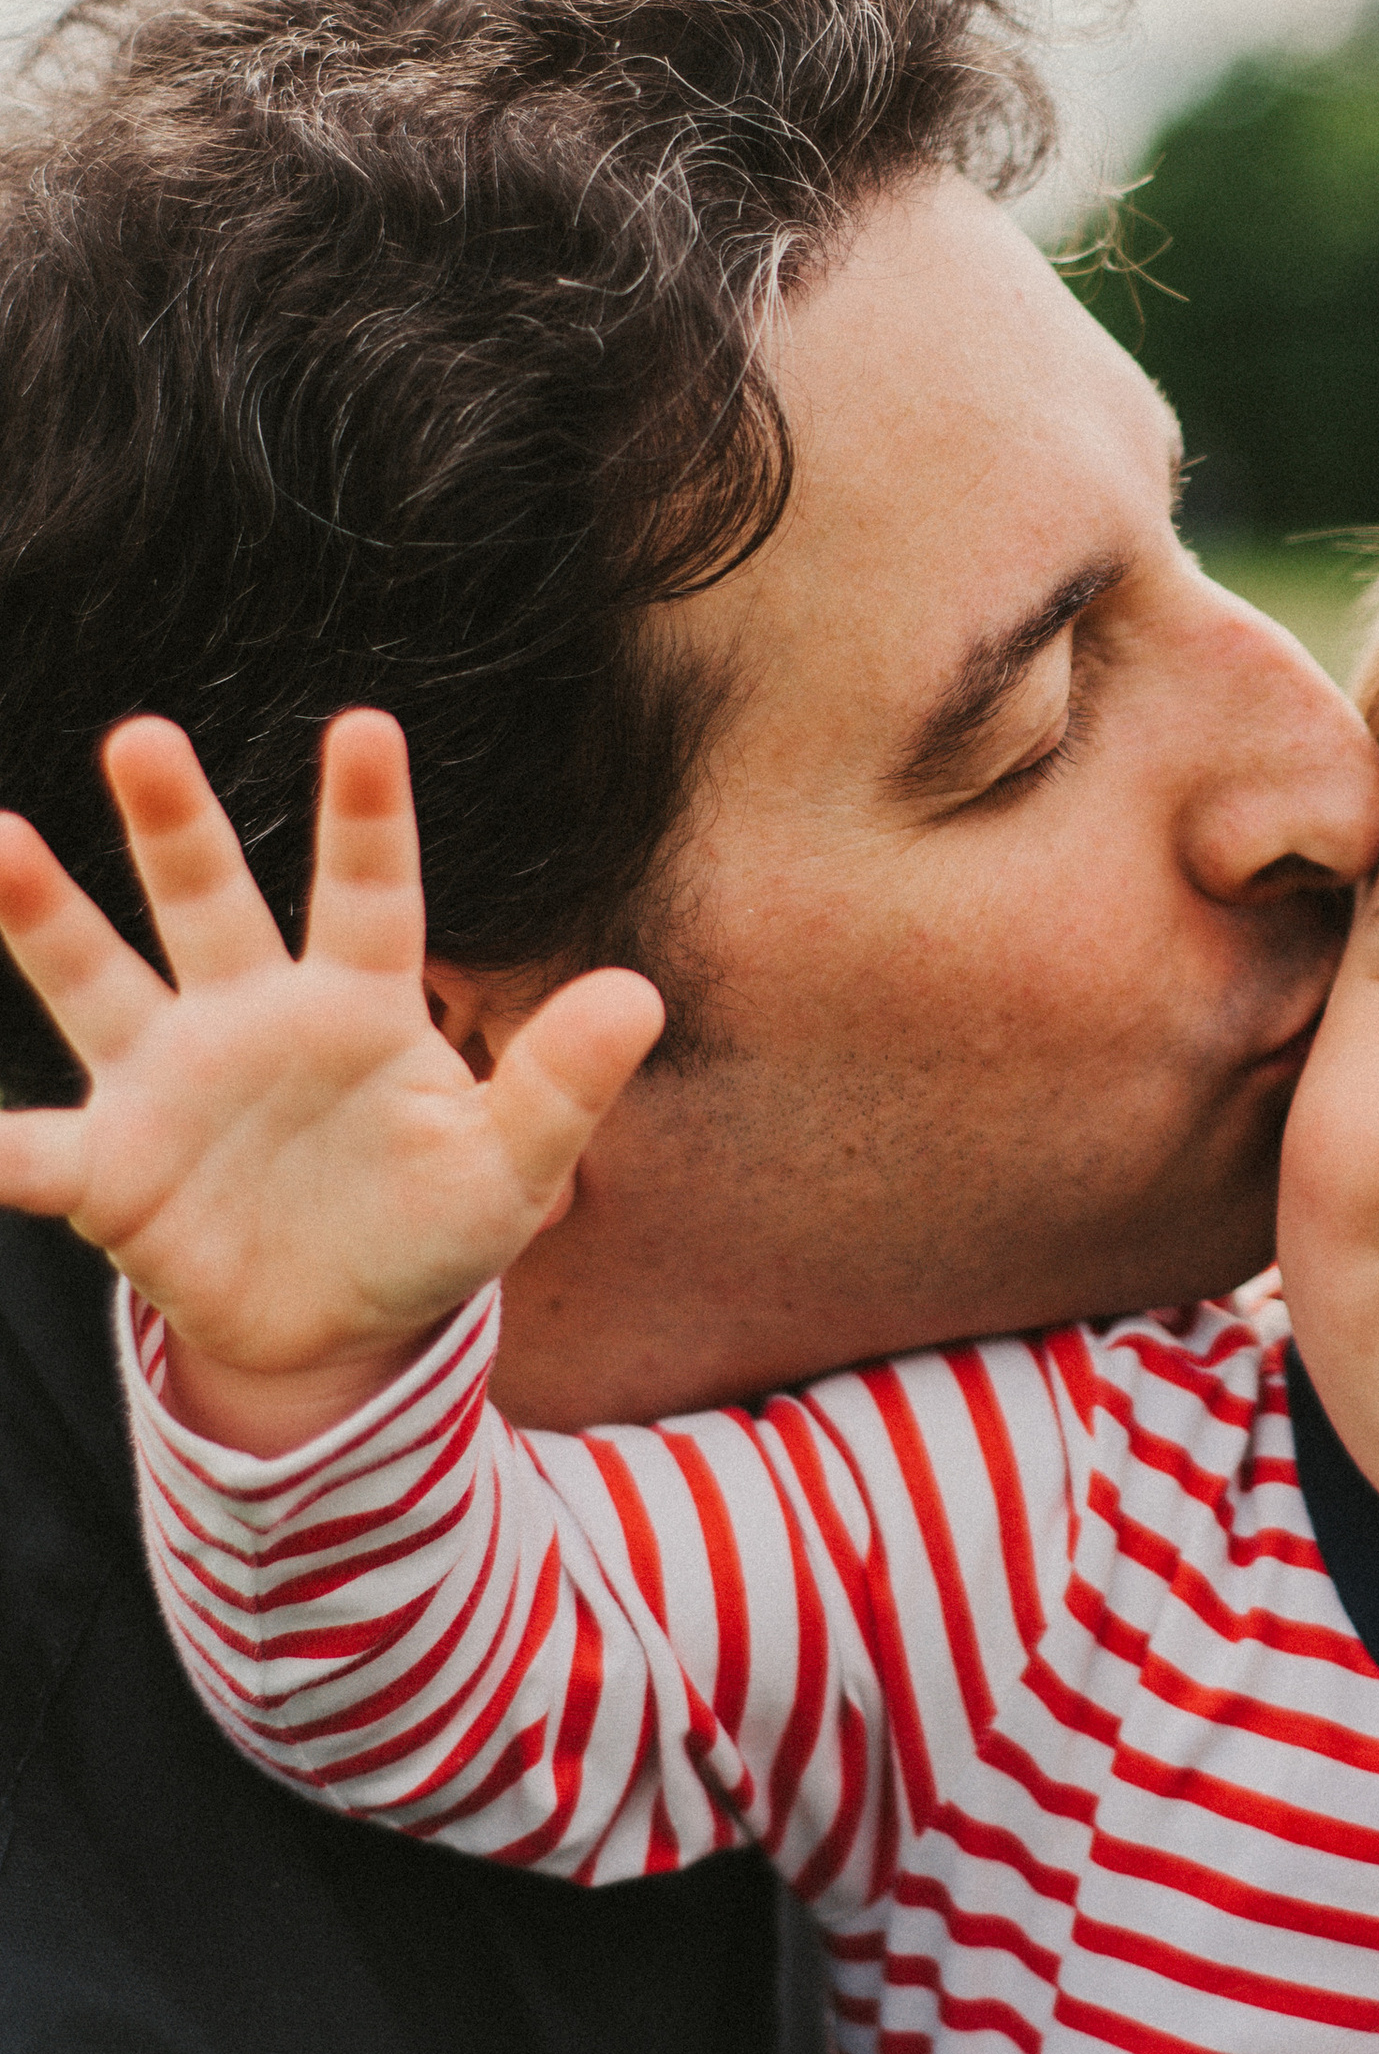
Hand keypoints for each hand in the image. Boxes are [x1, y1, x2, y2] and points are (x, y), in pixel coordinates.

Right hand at [0, 712, 663, 1446]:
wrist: (343, 1326)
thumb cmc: (430, 1223)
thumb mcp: (510, 1167)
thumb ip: (563, 1084)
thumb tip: (642, 994)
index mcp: (359, 1002)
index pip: (367, 892)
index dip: (367, 814)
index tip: (364, 727)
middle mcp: (251, 1015)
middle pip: (209, 900)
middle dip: (176, 823)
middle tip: (141, 736)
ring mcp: (169, 1082)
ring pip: (97, 983)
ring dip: (46, 916)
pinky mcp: (111, 1170)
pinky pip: (34, 1151)